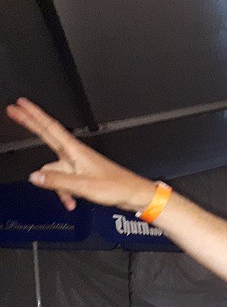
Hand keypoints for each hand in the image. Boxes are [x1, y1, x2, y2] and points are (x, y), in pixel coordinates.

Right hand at [5, 98, 155, 211]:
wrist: (133, 194)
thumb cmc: (116, 187)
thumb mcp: (83, 185)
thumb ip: (57, 181)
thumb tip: (35, 176)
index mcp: (75, 151)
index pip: (50, 128)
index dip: (34, 115)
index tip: (21, 105)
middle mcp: (75, 154)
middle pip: (48, 136)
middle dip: (31, 124)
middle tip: (14, 111)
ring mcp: (78, 164)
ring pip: (54, 171)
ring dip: (57, 186)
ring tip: (69, 198)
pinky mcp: (82, 174)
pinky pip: (64, 181)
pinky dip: (65, 192)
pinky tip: (72, 201)